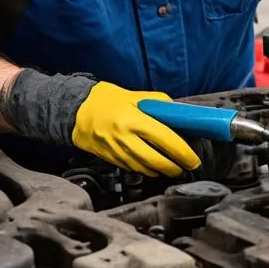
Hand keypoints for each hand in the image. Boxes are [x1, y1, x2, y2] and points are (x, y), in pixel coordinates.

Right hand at [72, 82, 201, 177]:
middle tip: (186, 166)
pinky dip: (146, 170)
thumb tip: (176, 111)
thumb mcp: (133, 96)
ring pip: (145, 168)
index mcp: (134, 120)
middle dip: (175, 167)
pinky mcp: (110, 159)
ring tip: (172, 168)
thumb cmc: (105, 99)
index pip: (165, 139)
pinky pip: (133, 168)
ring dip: (161, 171)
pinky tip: (153, 167)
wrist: (75, 110)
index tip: (193, 158)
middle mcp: (126, 138)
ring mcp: (117, 151)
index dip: (182, 152)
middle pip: (157, 161)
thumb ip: (156, 103)